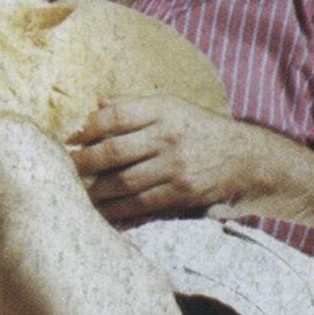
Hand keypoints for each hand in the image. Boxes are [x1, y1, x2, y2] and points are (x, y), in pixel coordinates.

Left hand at [69, 96, 263, 222]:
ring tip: (76, 193)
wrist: (247, 159)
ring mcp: (176, 167)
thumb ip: (133, 104)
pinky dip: (118, 211)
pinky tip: (101, 213)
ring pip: (124, 181)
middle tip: (66, 169)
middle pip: (114, 150)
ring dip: (96, 191)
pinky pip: (141, 204)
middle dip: (84, 162)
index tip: (70, 138)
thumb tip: (94, 102)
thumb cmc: (200, 130)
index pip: (115, 116)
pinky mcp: (182, 193)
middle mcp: (168, 136)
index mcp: (163, 109)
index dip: (87, 128)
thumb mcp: (173, 106)